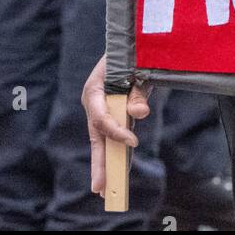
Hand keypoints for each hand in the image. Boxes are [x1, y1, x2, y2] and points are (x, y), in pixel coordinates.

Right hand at [81, 54, 150, 197]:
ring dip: (105, 163)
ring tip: (104, 189)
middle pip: (96, 136)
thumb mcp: (136, 69)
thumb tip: (141, 113)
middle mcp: (93, 103)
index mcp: (94, 89)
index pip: (100, 117)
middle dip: (99, 162)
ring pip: (102, 140)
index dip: (115, 131)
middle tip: (99, 188)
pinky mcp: (111, 115)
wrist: (129, 44)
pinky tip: (118, 171)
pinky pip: (112, 136)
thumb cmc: (132, 55)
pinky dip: (115, 152)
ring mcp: (100, 110)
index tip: (133, 141)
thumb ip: (137, 91)